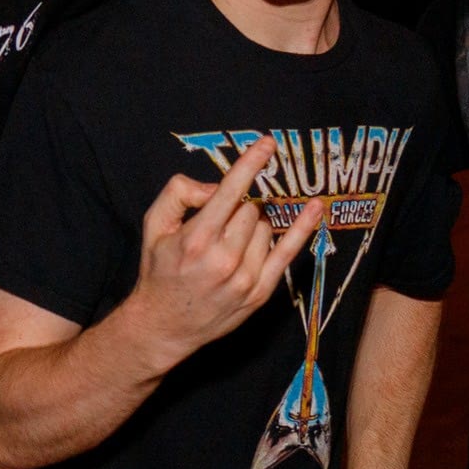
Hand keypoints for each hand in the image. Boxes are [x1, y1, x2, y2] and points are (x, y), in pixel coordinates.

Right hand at [116, 139, 322, 370]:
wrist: (164, 325)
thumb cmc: (159, 271)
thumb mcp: (153, 226)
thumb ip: (179, 194)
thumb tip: (216, 187)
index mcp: (196, 239)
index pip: (230, 192)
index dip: (250, 164)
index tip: (268, 143)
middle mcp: (223, 259)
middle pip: (249, 209)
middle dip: (237, 209)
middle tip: (218, 227)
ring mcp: (244, 278)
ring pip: (265, 227)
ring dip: (252, 227)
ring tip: (228, 246)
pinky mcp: (259, 292)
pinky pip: (288, 252)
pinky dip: (302, 228)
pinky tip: (314, 208)